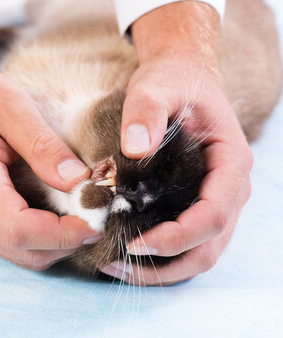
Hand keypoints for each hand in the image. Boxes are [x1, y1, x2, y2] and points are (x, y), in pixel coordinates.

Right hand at [0, 45, 99, 269]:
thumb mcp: (11, 106)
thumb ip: (44, 145)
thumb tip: (80, 180)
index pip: (20, 230)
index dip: (63, 233)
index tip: (98, 216)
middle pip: (26, 252)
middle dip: (69, 241)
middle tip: (99, 211)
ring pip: (23, 255)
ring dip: (59, 242)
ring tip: (84, 210)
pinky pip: (15, 245)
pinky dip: (45, 238)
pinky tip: (61, 211)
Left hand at [100, 1, 252, 284]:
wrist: (181, 78)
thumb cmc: (172, 82)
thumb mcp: (156, 86)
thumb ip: (145, 111)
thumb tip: (135, 148)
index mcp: (230, 162)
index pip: (213, 214)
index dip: (178, 237)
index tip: (136, 243)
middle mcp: (230, 188)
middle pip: (209, 245)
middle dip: (165, 264)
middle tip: (117, 266)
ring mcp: (216, 199)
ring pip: (200, 251)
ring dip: (162, 268)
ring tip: (115, 268)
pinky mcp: (196, 202)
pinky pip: (187, 241)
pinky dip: (161, 255)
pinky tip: (125, 253)